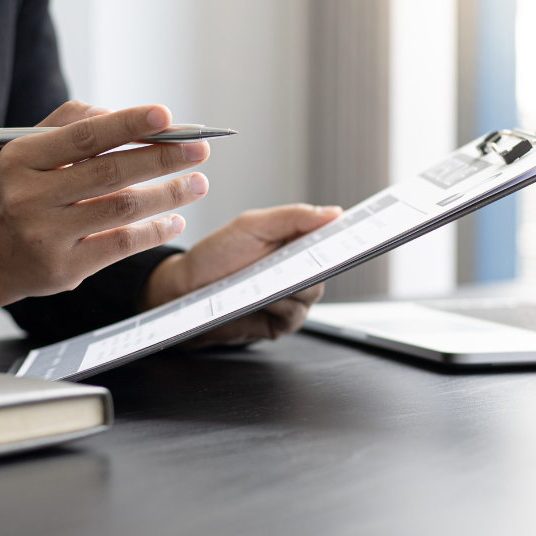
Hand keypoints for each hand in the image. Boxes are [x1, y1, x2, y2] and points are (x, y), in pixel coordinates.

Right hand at [0, 101, 209, 318]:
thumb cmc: (19, 192)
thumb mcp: (27, 152)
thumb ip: (69, 124)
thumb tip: (119, 114)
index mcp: (21, 159)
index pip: (84, 136)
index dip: (128, 124)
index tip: (166, 115)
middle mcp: (30, 197)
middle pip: (110, 172)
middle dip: (162, 158)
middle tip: (199, 148)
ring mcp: (47, 236)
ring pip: (122, 209)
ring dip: (168, 194)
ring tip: (198, 183)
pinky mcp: (64, 268)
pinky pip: (121, 245)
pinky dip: (154, 231)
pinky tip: (175, 220)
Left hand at [142, 204, 343, 346]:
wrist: (185, 290)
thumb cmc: (216, 256)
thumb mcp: (252, 226)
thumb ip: (293, 217)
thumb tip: (334, 213)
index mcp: (295, 243)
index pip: (330, 239)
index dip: (343, 236)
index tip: (350, 233)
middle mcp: (298, 272)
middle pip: (325, 268)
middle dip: (312, 261)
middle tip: (296, 255)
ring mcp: (291, 299)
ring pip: (310, 293)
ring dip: (289, 284)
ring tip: (265, 277)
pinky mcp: (280, 323)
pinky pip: (293, 314)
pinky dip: (278, 304)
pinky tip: (260, 297)